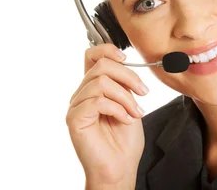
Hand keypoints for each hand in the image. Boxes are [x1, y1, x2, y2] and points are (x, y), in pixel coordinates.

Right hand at [66, 43, 148, 185]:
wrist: (120, 167)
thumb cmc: (124, 141)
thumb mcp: (129, 102)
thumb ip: (123, 83)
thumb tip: (125, 64)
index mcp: (94, 87)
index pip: (92, 55)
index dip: (108, 50)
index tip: (126, 59)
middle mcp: (82, 93)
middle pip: (101, 65)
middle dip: (128, 76)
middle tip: (142, 92)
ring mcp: (77, 106)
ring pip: (101, 82)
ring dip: (125, 96)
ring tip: (135, 112)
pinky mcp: (75, 119)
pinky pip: (97, 101)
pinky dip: (117, 108)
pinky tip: (125, 120)